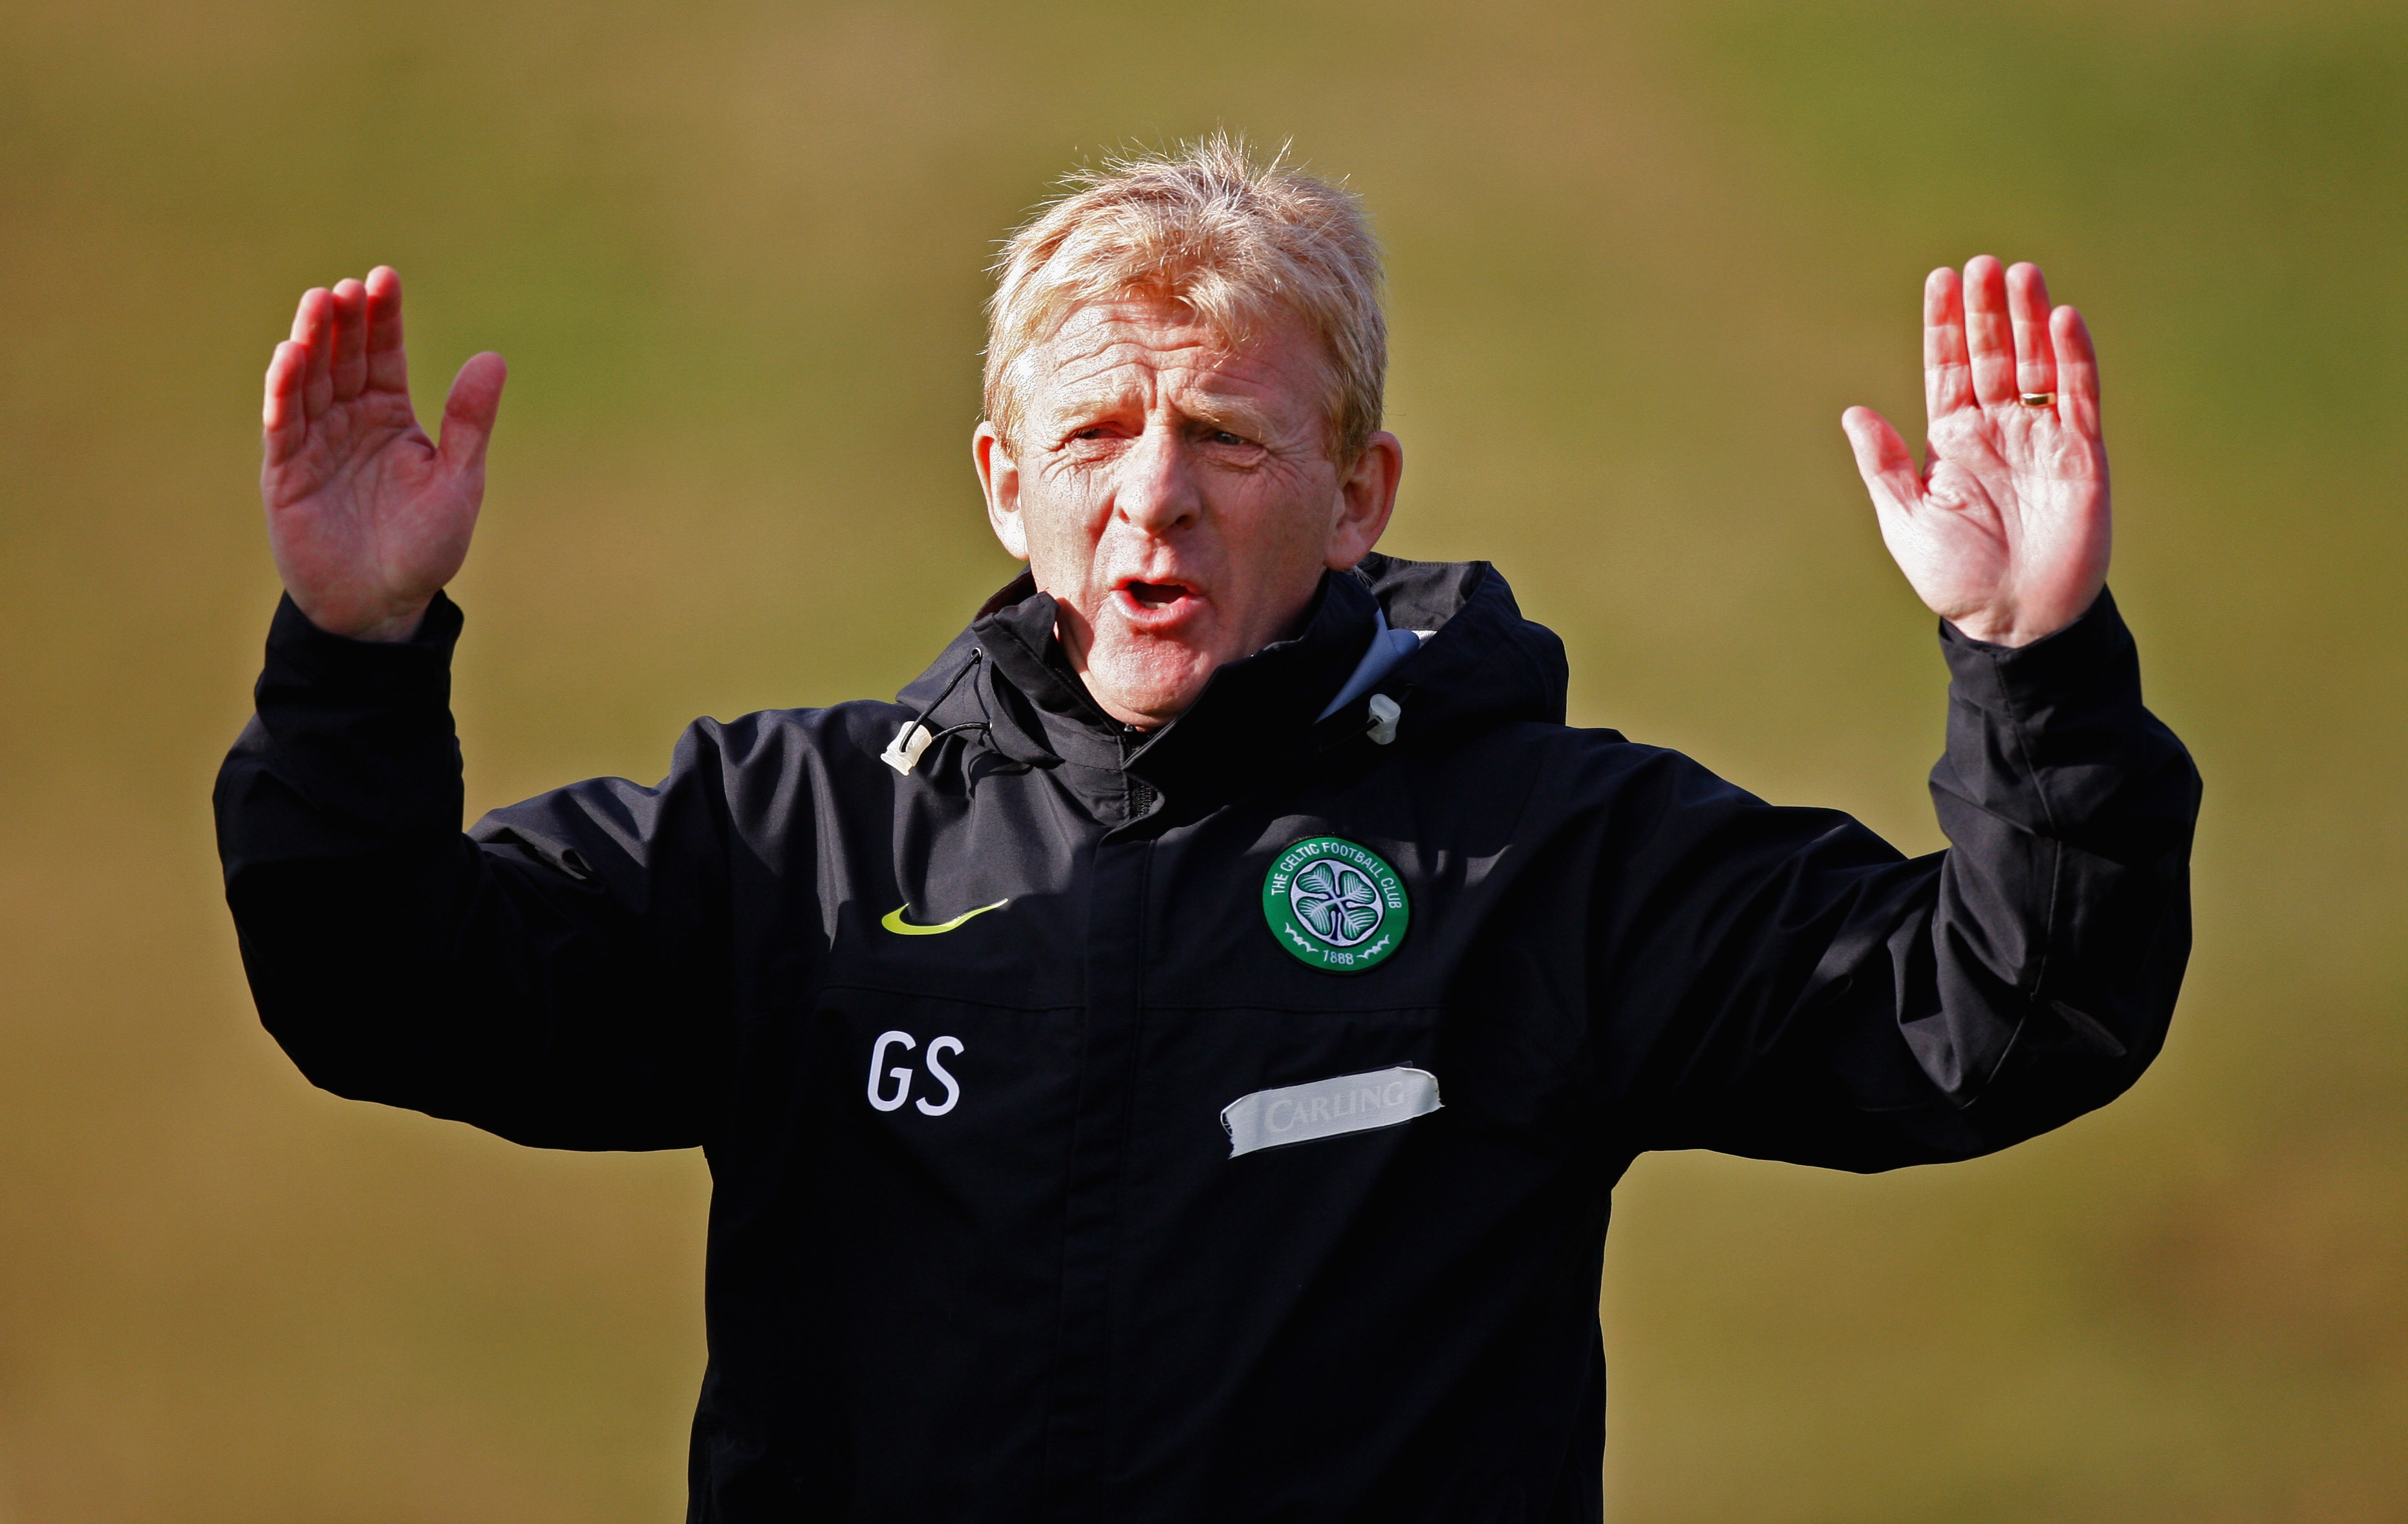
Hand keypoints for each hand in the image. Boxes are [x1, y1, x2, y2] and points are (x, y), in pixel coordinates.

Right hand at [260, 268, 504, 641]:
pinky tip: (289, 356)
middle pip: (342, 359)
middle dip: (344, 321)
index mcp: (391, 418)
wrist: (384, 606)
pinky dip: (285, 391)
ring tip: (319, 303)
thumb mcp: (458, 481)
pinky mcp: (286, 474)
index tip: (385, 278)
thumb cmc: (425, 546)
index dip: (384, 318)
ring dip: (311, 342)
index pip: (384, 355)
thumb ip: (469, 422)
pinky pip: (283, 425)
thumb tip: (493, 358)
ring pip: (309, 382)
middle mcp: (349, 422)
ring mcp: (314, 444)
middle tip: (348, 286)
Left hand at [1842, 256, 2107, 646]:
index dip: (1945, 326)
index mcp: (1952, 441)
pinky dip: (2073, 359)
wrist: (2016, 620)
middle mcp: (1997, 431)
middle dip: (1987, 311)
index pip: (1948, 369)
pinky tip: (2063, 320)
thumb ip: (1884, 466)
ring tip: (2020, 275)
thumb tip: (1854, 413)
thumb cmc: (1957, 578)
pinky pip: (2079, 397)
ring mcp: (2041, 439)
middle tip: (1983, 264)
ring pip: (2036, 365)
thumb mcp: (1908, 521)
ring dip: (2029, 321)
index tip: (1940, 279)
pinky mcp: (2082, 455)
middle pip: (1992, 356)